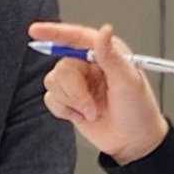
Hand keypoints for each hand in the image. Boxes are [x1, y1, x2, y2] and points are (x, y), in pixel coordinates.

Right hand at [26, 19, 170, 163]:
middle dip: (74, 90)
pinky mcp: (69, 100)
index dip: (54, 32)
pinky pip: (50, 99)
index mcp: (105, 52)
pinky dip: (64, 111)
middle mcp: (88, 64)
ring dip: (72, 102)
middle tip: (91, 106)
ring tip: (92, 112)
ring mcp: (77, 83)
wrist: (133, 142)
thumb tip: (104, 31)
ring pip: (53, 82)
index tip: (35, 31)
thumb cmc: (138, 110)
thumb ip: (111, 56)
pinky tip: (82, 116)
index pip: (75, 37)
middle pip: (62, 66)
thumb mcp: (129, 82)